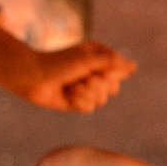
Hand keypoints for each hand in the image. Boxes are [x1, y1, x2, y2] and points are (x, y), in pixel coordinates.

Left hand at [13, 43, 136, 112]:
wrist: (33, 78)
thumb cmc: (59, 63)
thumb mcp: (88, 59)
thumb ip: (112, 61)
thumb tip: (133, 66)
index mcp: (99, 57)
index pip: (119, 71)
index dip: (108, 74)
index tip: (94, 69)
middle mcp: (95, 71)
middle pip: (112, 88)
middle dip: (96, 85)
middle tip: (81, 78)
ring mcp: (86, 87)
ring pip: (101, 100)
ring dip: (84, 94)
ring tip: (71, 87)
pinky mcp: (77, 101)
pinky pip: (89, 108)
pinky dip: (77, 102)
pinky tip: (66, 95)